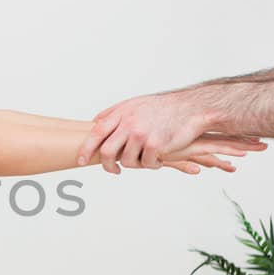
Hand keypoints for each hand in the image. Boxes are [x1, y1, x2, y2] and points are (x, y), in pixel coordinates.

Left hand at [78, 92, 250, 173]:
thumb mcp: (136, 103)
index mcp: (122, 112)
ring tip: (146, 158)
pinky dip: (152, 165)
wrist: (192, 107)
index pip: (96, 132)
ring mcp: (141, 134)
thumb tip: (96, 121)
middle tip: (114, 170)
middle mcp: (129, 123)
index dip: (87, 148)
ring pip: (128, 161)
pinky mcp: (155, 145)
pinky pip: (147, 164)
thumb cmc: (165, 107)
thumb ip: (116, 113)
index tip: (81, 160)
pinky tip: (159, 159)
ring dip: (136, 164)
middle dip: (108, 165)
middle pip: (107, 152)